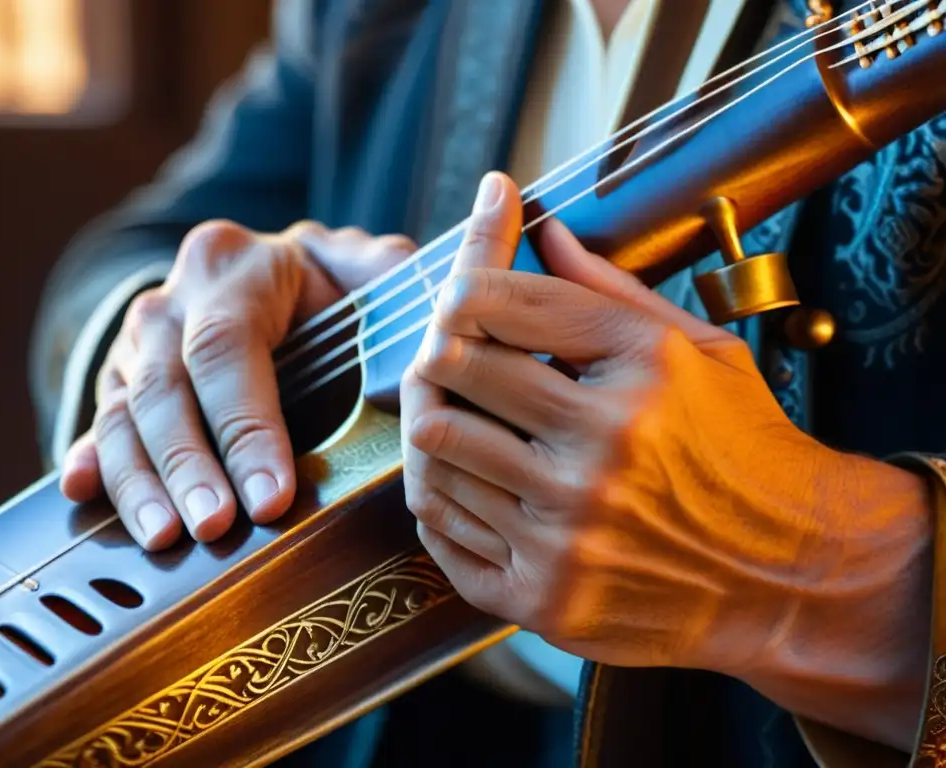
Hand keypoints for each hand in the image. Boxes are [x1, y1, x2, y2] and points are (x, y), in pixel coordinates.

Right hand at [61, 221, 412, 549]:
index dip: (246, 425)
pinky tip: (83, 493)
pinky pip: (96, 421)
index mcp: (235, 266)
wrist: (273, 279)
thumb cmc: (332, 288)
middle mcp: (173, 301)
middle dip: (189, 464)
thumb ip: (396, 281)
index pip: (227, 347)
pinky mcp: (120, 381)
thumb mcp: (367, 270)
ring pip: (122, 412)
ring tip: (166, 538)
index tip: (272, 496)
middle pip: (164, 385)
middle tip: (213, 528)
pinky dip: (92, 461)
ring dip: (141, 480)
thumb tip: (436, 315)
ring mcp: (138, 343)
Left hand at [401, 173, 932, 747]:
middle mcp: (599, 454)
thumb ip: (612, 291)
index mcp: (640, 374)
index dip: (462, 290)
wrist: (795, 574)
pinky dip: (442, 502)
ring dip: (435, 425)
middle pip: (451, 371)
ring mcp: (568, 535)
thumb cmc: (745, 448)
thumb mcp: (701, 351)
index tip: (461, 300)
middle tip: (445, 358)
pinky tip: (469, 487)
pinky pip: (444, 535)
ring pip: (434, 453)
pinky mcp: (544, 601)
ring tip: (458, 420)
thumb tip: (543, 231)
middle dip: (437, 353)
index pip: (500, 302)